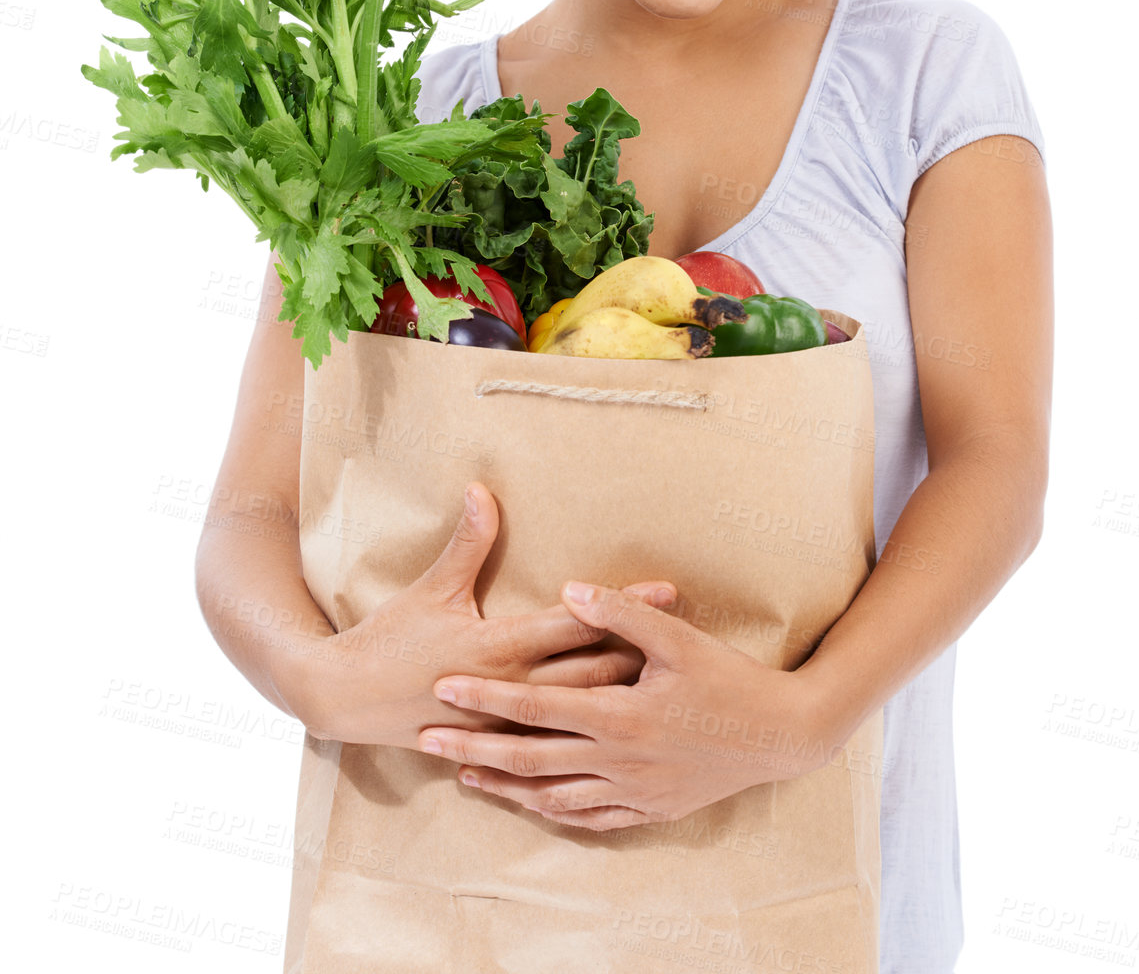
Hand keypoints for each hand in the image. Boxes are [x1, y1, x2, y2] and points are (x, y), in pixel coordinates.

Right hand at [294, 486, 676, 748]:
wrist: (346, 699)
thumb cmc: (391, 638)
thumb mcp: (432, 588)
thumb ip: (468, 542)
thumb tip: (485, 490)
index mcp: (501, 646)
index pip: (579, 622)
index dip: (626, 607)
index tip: (670, 593)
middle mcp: (513, 687)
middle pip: (595, 672)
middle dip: (646, 655)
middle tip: (693, 642)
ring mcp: (507, 723)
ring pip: (583, 714)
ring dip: (626, 698)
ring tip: (672, 686)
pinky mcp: (497, 743)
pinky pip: (555, 748)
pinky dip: (591, 739)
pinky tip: (623, 737)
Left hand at [416, 581, 835, 831]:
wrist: (781, 734)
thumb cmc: (730, 678)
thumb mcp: (678, 637)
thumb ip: (620, 612)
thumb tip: (569, 588)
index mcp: (620, 714)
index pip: (536, 706)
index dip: (487, 695)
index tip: (443, 686)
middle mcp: (618, 760)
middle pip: (529, 759)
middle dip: (472, 748)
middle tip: (426, 741)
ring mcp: (632, 791)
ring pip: (551, 795)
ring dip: (503, 786)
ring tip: (465, 775)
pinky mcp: (649, 809)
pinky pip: (587, 818)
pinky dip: (551, 811)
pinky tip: (531, 803)